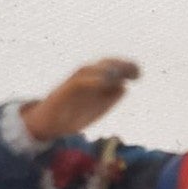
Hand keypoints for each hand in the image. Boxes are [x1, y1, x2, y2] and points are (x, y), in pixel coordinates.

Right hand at [20, 59, 139, 142]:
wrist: (49, 124)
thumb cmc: (73, 116)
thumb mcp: (96, 109)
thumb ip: (110, 98)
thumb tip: (124, 88)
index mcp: (93, 81)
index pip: (112, 68)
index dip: (126, 68)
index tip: (138, 75)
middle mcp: (84, 78)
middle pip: (103, 64)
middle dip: (120, 66)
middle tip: (136, 74)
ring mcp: (74, 82)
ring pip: (91, 68)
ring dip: (107, 69)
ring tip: (122, 73)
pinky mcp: (64, 90)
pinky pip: (79, 81)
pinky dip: (92, 80)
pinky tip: (105, 82)